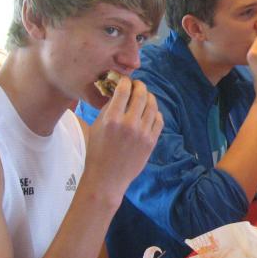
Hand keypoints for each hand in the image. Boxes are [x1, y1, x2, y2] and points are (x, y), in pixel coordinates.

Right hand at [85, 77, 162, 198]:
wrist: (107, 177)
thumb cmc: (97, 151)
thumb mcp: (97, 126)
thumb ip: (108, 108)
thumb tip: (119, 93)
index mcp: (112, 118)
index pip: (123, 90)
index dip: (126, 81)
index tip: (125, 80)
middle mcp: (129, 123)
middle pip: (141, 95)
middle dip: (140, 86)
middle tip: (137, 85)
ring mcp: (142, 133)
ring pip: (152, 106)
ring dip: (149, 97)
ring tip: (145, 96)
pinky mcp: (152, 141)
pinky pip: (159, 120)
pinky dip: (155, 112)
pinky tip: (150, 112)